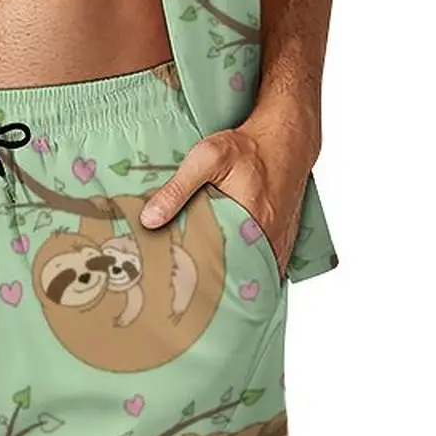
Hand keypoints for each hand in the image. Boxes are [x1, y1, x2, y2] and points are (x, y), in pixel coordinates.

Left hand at [138, 108, 317, 277]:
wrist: (286, 139)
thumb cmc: (248, 146)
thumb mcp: (206, 158)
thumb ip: (177, 189)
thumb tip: (149, 219)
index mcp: (250, 222)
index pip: (219, 267)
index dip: (197, 283)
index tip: (177, 295)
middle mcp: (268, 238)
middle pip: (234, 275)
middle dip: (212, 288)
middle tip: (184, 297)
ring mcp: (278, 241)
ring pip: (252, 274)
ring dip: (232, 282)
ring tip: (203, 291)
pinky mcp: (282, 239)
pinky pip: (264, 266)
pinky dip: (248, 272)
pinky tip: (229, 275)